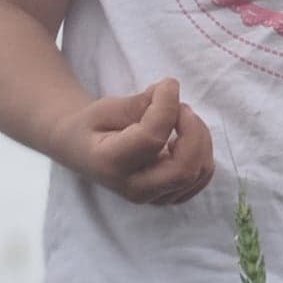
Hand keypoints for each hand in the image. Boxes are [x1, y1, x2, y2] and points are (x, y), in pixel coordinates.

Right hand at [50, 78, 214, 204]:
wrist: (81, 151)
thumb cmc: (93, 126)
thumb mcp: (106, 108)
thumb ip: (139, 104)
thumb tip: (170, 93)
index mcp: (110, 164)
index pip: (152, 139)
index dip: (167, 107)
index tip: (169, 84)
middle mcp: (134, 189)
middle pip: (184, 169)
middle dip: (193, 132)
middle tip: (182, 107)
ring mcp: (153, 198)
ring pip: (198, 173)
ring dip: (199, 139)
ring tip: (181, 118)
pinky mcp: (168, 197)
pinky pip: (201, 178)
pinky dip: (201, 153)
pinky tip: (182, 137)